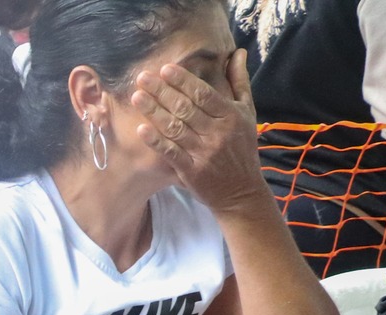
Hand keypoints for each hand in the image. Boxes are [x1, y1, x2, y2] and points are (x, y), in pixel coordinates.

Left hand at [130, 52, 265, 217]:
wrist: (241, 191)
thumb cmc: (242, 148)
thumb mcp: (248, 113)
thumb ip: (240, 82)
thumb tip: (237, 52)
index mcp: (231, 116)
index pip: (203, 94)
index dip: (183, 81)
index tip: (165, 68)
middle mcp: (217, 133)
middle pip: (185, 108)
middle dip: (162, 91)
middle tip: (142, 77)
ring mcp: (203, 152)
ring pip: (175, 128)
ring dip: (154, 111)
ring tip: (137, 97)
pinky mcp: (191, 170)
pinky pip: (170, 152)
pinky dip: (155, 141)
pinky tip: (140, 129)